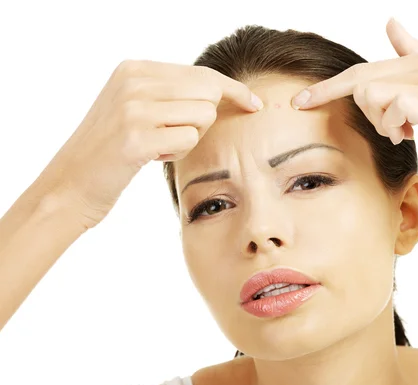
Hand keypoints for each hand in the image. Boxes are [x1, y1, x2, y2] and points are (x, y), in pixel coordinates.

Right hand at [38, 60, 262, 228]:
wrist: (68, 185)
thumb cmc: (110, 152)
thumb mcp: (133, 108)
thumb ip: (169, 93)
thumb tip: (221, 91)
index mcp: (134, 69)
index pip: (202, 73)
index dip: (232, 89)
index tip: (253, 102)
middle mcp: (133, 81)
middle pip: (208, 92)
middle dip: (205, 118)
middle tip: (176, 135)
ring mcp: (133, 108)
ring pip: (202, 115)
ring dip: (188, 137)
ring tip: (157, 145)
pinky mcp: (135, 138)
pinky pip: (189, 139)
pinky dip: (177, 153)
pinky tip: (150, 157)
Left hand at [291, 18, 417, 197]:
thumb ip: (414, 59)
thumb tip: (391, 21)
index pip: (367, 67)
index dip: (330, 85)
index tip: (301, 102)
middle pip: (360, 78)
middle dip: (337, 99)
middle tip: (364, 125)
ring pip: (368, 92)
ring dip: (377, 121)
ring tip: (402, 134)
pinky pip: (388, 106)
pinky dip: (392, 126)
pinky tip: (410, 136)